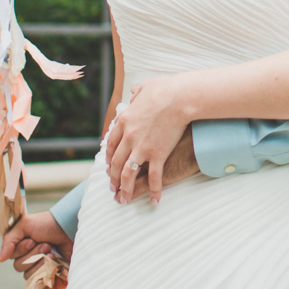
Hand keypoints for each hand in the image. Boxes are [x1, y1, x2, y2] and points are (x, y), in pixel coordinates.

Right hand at [0, 210, 72, 274]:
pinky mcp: (48, 274)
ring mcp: (38, 266)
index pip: (11, 256)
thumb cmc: (48, 224)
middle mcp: (27, 257)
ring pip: (29, 275)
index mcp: (20, 245)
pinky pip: (39, 281)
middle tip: (45, 244)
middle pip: (19, 267)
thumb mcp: (25, 225)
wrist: (69, 228)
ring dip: (41, 261)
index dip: (21, 250)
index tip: (32, 239)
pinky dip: (46, 270)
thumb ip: (9, 241)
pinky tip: (54, 260)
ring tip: (51, 251)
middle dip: (33, 255)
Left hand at [105, 76, 189, 204]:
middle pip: (116, 162)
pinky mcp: (157, 155)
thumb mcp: (146, 87)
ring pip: (128, 174)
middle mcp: (129, 137)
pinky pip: (153, 178)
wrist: (179, 98)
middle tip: (113, 189)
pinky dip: (153, 191)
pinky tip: (155, 201)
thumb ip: (137, 92)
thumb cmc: (165, 90)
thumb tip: (133, 91)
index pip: (111, 144)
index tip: (109, 167)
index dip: (109, 158)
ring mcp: (142, 148)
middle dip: (113, 178)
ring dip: (125, 189)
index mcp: (124, 121)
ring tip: (124, 200)